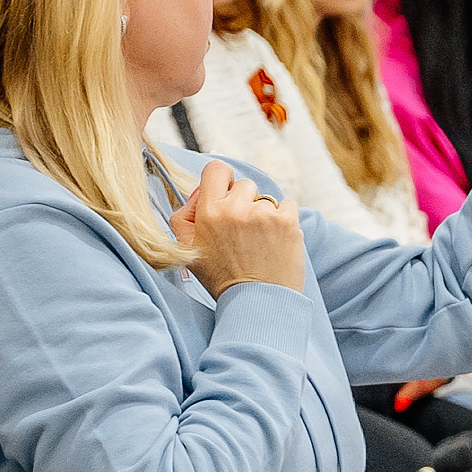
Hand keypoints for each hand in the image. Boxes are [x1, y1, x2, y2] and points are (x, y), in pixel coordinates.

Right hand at [169, 160, 306, 294]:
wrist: (257, 302)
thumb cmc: (222, 278)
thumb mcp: (188, 250)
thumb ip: (184, 217)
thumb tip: (197, 194)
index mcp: (210, 212)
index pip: (216, 169)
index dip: (221, 180)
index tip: (226, 195)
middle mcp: (236, 209)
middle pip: (243, 184)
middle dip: (243, 202)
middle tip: (242, 230)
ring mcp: (264, 214)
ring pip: (265, 198)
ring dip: (263, 214)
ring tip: (260, 241)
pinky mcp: (288, 221)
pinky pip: (287, 205)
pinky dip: (284, 219)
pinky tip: (275, 240)